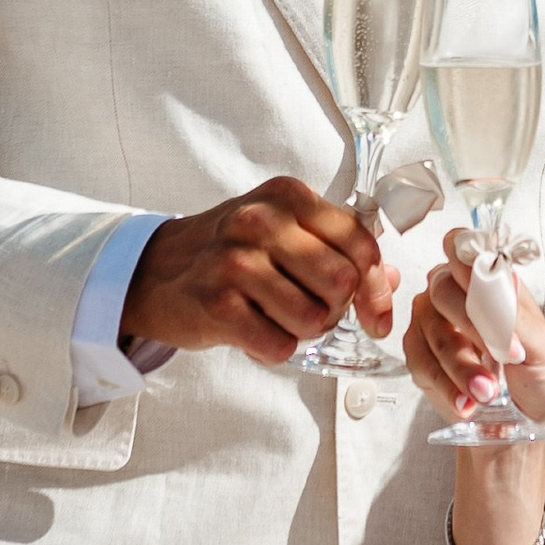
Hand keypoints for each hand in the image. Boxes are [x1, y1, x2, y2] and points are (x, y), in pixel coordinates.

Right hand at [122, 182, 394, 362]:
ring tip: (277, 317)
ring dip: (303, 331)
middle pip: (342, 284)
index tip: (373, 313)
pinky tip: (253, 329)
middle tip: (310, 311)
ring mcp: (236, 261)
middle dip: (335, 310)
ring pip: (313, 318)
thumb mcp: (285, 232)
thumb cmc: (229, 251)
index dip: (375, 287)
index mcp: (289, 196)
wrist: (154, 270)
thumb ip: (340, 251)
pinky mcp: (216, 304)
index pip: (361, 244)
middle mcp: (262, 220)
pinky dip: (274, 348)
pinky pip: (278, 345)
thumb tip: (389, 281)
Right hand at [403, 234, 544, 433]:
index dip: (468, 261)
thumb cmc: (536, 379)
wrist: (522, 425)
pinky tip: (467, 402)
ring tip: (489, 393)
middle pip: (443, 288)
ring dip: (461, 365)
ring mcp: (432, 324)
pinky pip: (421, 362)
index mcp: (489, 281)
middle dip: (472, 325)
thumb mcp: (543, 349)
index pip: (465, 249)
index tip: (479, 282)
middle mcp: (455, 295)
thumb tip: (502, 280)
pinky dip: (446, 385)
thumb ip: (518, 315)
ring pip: (432, 330)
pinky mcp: (420, 358)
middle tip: (502, 355)